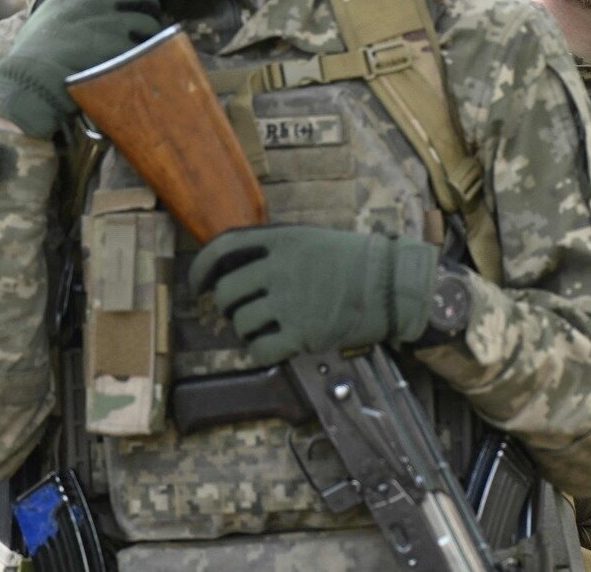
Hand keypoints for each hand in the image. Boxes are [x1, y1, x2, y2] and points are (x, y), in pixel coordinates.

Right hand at [0, 0, 170, 137]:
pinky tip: (134, 67)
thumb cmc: (36, 57)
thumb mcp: (49, 17)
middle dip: (151, 9)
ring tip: (138, 51)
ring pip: (149, 22)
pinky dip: (146, 57)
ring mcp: (104, 24)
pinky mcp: (116, 49)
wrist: (30, 87)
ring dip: (151, 37)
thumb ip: (75, 2)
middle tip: (147, 25)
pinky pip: (146, 48)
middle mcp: (90, 2)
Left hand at [188, 225, 439, 364]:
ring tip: (266, 326)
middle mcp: (280, 269)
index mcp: (282, 240)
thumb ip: (273, 250)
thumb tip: (231, 268)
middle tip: (241, 310)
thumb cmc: (354, 262)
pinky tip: (274, 345)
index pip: (221, 249)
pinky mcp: (302, 334)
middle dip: (228, 306)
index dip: (200, 269)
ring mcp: (290, 302)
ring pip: (241, 323)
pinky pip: (260, 350)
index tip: (197, 285)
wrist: (393, 285)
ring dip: (247, 329)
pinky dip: (261, 351)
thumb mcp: (311, 239)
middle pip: (226, 292)